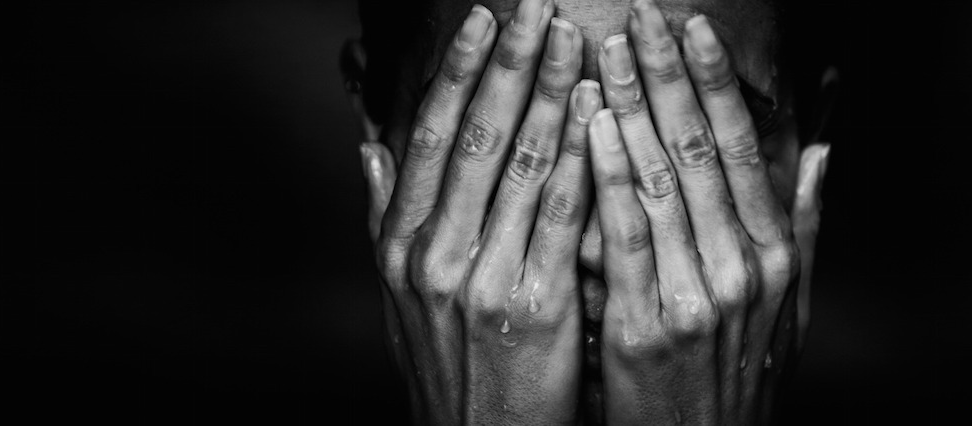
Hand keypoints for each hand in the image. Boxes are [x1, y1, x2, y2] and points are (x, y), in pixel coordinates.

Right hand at [359, 0, 598, 422]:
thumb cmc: (449, 367)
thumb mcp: (397, 297)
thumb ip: (386, 216)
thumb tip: (370, 145)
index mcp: (401, 245)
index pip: (431, 136)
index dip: (459, 71)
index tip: (485, 20)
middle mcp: (433, 255)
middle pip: (476, 136)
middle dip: (511, 65)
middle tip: (538, 7)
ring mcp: (483, 278)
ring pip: (519, 165)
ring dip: (551, 94)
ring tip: (576, 39)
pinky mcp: (537, 305)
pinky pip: (562, 216)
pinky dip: (582, 157)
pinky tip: (601, 113)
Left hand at [588, 1, 828, 422]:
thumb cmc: (737, 382)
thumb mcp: (789, 310)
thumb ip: (803, 228)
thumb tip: (819, 152)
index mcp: (773, 255)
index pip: (741, 148)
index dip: (716, 82)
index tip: (692, 28)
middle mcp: (742, 268)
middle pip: (700, 150)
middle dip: (668, 74)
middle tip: (641, 13)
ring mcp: (697, 296)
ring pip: (662, 179)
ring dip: (633, 104)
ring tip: (606, 47)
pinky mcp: (647, 328)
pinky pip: (627, 234)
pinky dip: (611, 171)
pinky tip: (594, 121)